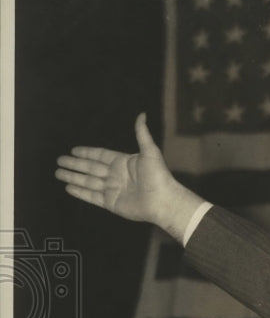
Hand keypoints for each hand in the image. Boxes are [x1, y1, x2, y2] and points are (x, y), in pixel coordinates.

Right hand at [55, 113, 202, 240]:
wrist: (163, 201)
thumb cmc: (158, 176)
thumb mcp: (150, 151)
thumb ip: (141, 133)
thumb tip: (142, 114)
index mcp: (122, 163)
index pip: (100, 155)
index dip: (87, 153)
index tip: (74, 150)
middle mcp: (116, 176)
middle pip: (90, 168)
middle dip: (74, 164)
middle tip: (59, 161)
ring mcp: (113, 190)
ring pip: (88, 182)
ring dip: (73, 177)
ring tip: (58, 173)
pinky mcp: (111, 203)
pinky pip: (92, 196)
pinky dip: (80, 192)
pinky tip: (68, 188)